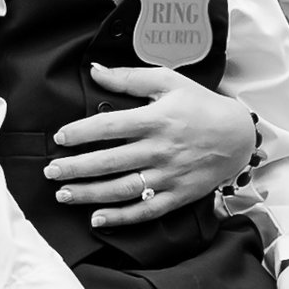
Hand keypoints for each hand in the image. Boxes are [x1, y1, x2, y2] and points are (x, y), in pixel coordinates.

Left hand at [46, 64, 261, 228]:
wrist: (238, 136)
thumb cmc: (200, 105)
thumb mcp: (168, 82)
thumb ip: (129, 78)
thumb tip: (96, 70)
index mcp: (155, 119)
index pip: (109, 126)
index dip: (80, 132)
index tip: (59, 137)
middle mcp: (159, 149)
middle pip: (109, 161)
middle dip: (75, 167)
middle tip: (50, 170)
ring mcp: (168, 175)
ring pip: (122, 188)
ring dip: (89, 193)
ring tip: (63, 194)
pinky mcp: (177, 195)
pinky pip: (145, 210)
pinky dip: (120, 217)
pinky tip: (96, 218)